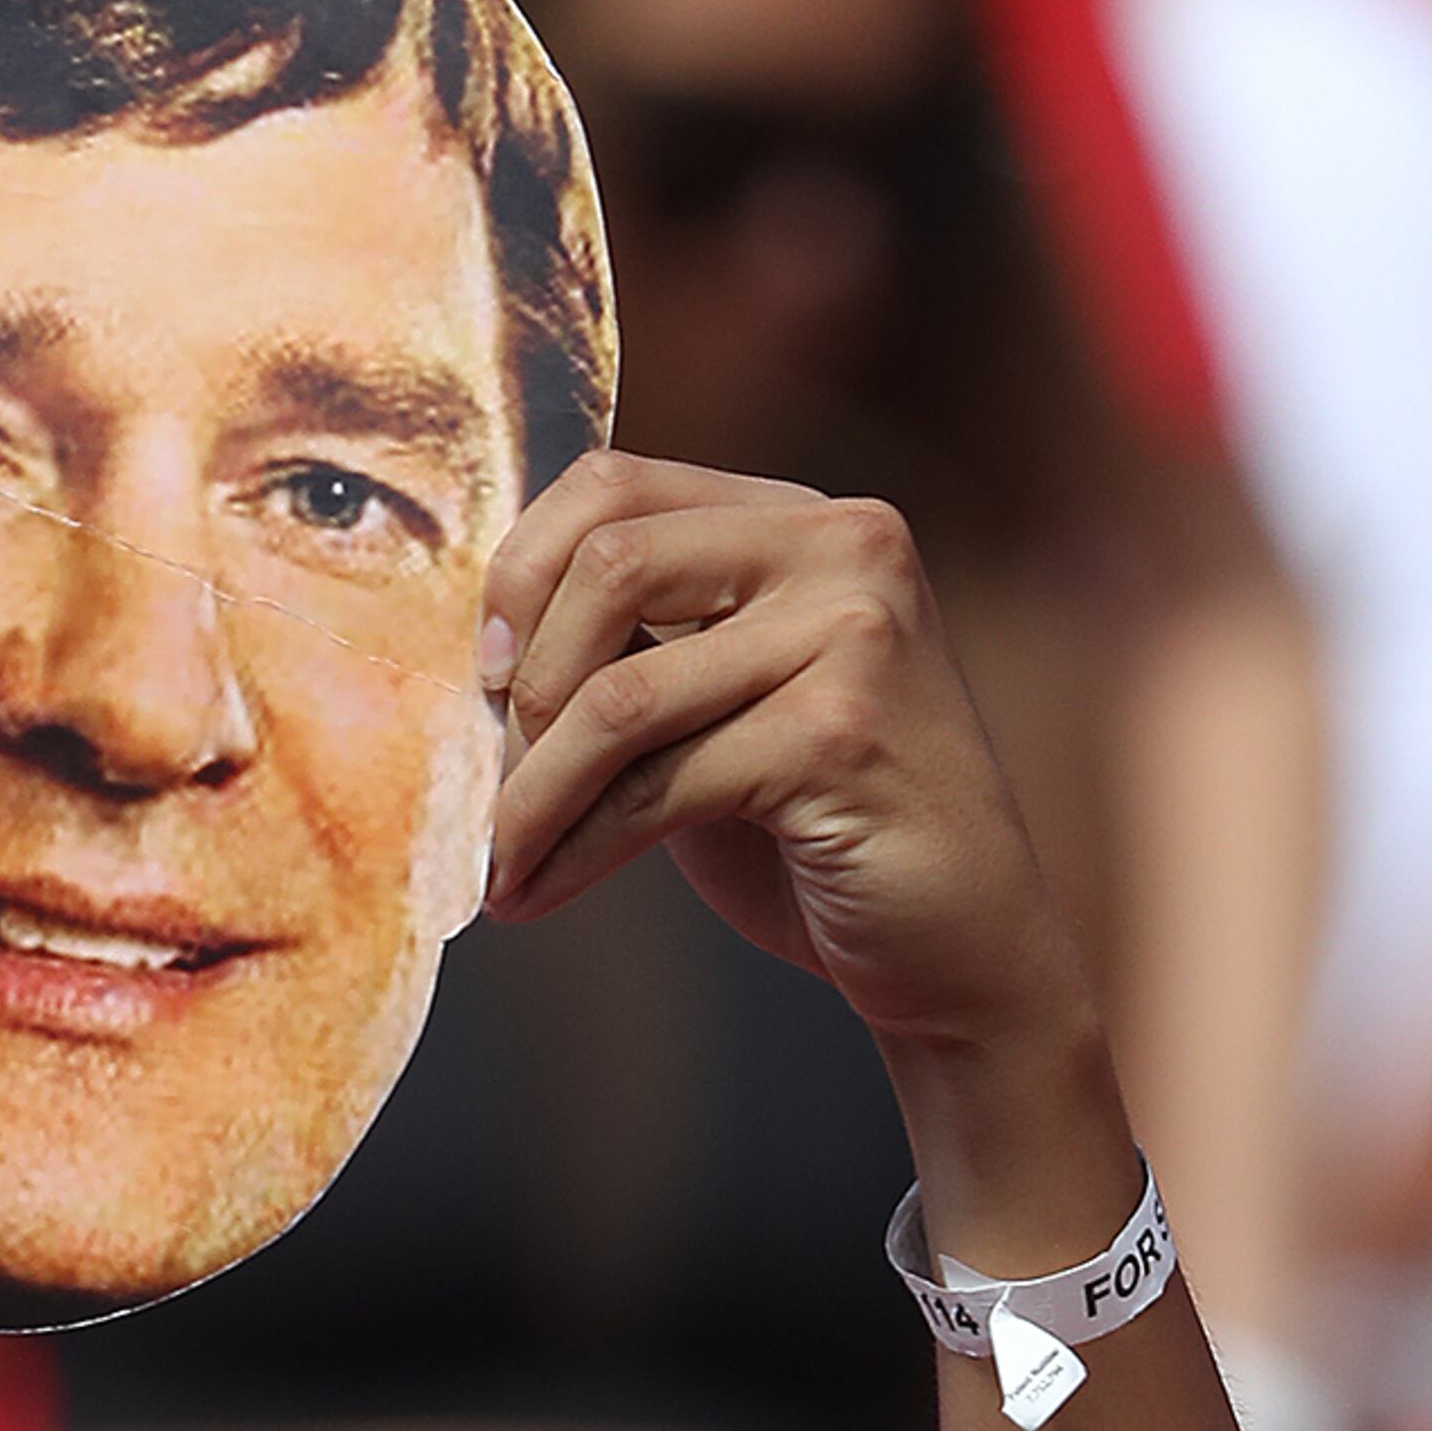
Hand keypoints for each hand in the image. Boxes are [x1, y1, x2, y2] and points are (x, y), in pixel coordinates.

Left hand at [482, 456, 1102, 1086]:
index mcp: (800, 523)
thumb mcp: (714, 711)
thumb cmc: (817, 834)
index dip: (519, 575)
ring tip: (500, 864)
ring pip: (620, 695)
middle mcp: (842, 548)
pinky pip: (657, 787)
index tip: (482, 677)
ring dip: (531, 796)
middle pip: (609, 562)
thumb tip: (475, 650)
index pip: (614, 484)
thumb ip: (632, 651)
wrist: (956, 946)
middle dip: (522, 690)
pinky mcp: (844, 732)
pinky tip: (538, 893)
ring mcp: (855, 632)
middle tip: (490, 786)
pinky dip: (575, 851)